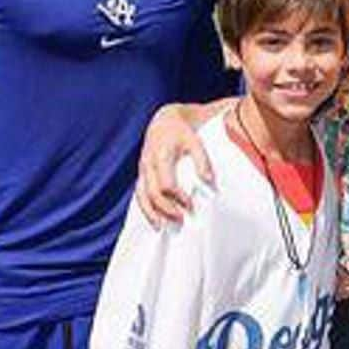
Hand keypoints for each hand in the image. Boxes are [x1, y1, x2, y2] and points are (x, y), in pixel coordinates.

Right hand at [136, 103, 215, 225]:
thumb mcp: (195, 141)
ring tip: (163, 227)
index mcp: (160, 155)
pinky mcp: (141, 173)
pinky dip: (145, 208)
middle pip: (152, 193)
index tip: (191, 206)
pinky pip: (139, 194)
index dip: (178, 197)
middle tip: (182, 219)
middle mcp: (147, 163)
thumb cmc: (182, 132)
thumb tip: (209, 181)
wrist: (163, 121)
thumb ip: (202, 161)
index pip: (166, 183)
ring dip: (151, 212)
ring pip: (141, 195)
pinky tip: (155, 219)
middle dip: (166, 208)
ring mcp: (142, 169)